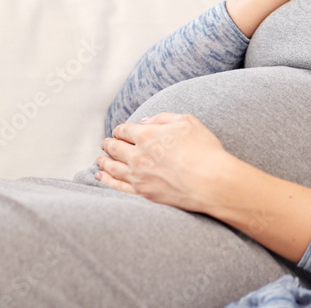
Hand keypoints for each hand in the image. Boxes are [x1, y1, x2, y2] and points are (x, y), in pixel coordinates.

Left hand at [95, 112, 228, 213]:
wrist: (211, 181)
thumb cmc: (204, 149)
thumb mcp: (188, 122)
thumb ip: (163, 118)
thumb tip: (144, 121)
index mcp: (148, 134)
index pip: (124, 130)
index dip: (120, 130)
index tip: (120, 131)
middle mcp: (138, 155)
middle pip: (114, 148)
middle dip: (109, 144)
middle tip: (106, 144)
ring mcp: (138, 176)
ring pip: (112, 167)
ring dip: (103, 161)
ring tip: (100, 160)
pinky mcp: (142, 193)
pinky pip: (117, 186)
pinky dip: (106, 180)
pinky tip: (100, 176)